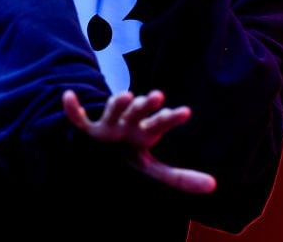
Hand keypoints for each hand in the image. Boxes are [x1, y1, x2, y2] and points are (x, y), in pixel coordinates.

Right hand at [62, 88, 216, 193]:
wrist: (99, 150)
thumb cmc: (130, 154)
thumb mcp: (153, 169)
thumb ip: (181, 177)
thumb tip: (214, 186)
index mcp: (145, 132)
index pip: (160, 123)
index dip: (171, 118)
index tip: (186, 112)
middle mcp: (128, 124)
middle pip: (138, 112)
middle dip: (146, 105)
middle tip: (158, 96)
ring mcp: (108, 124)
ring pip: (112, 111)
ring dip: (117, 103)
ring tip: (125, 96)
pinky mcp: (88, 129)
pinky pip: (79, 119)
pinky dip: (72, 108)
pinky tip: (68, 96)